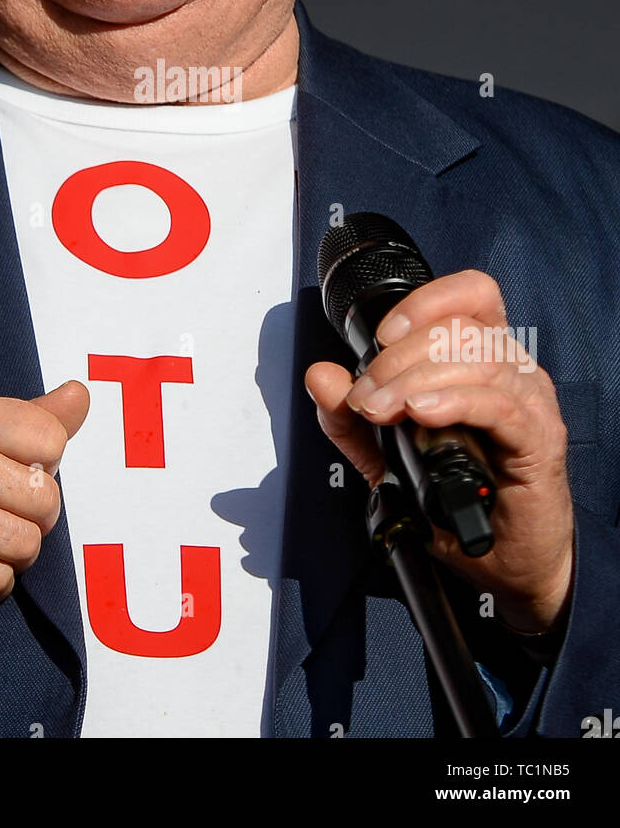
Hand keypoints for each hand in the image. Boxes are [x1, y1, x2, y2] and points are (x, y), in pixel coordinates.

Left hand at [305, 270, 573, 635]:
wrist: (510, 565)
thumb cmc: (465, 504)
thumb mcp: (390, 459)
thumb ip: (351, 419)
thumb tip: (320, 376)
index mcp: (485, 359)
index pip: (470, 295)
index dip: (423, 303)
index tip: (380, 338)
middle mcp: (513, 371)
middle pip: (459, 328)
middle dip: (397, 358)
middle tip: (366, 398)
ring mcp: (530, 403)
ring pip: (476, 359)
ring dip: (414, 380)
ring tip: (382, 411)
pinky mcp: (539, 441)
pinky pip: (500, 404)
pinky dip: (454, 402)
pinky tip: (423, 415)